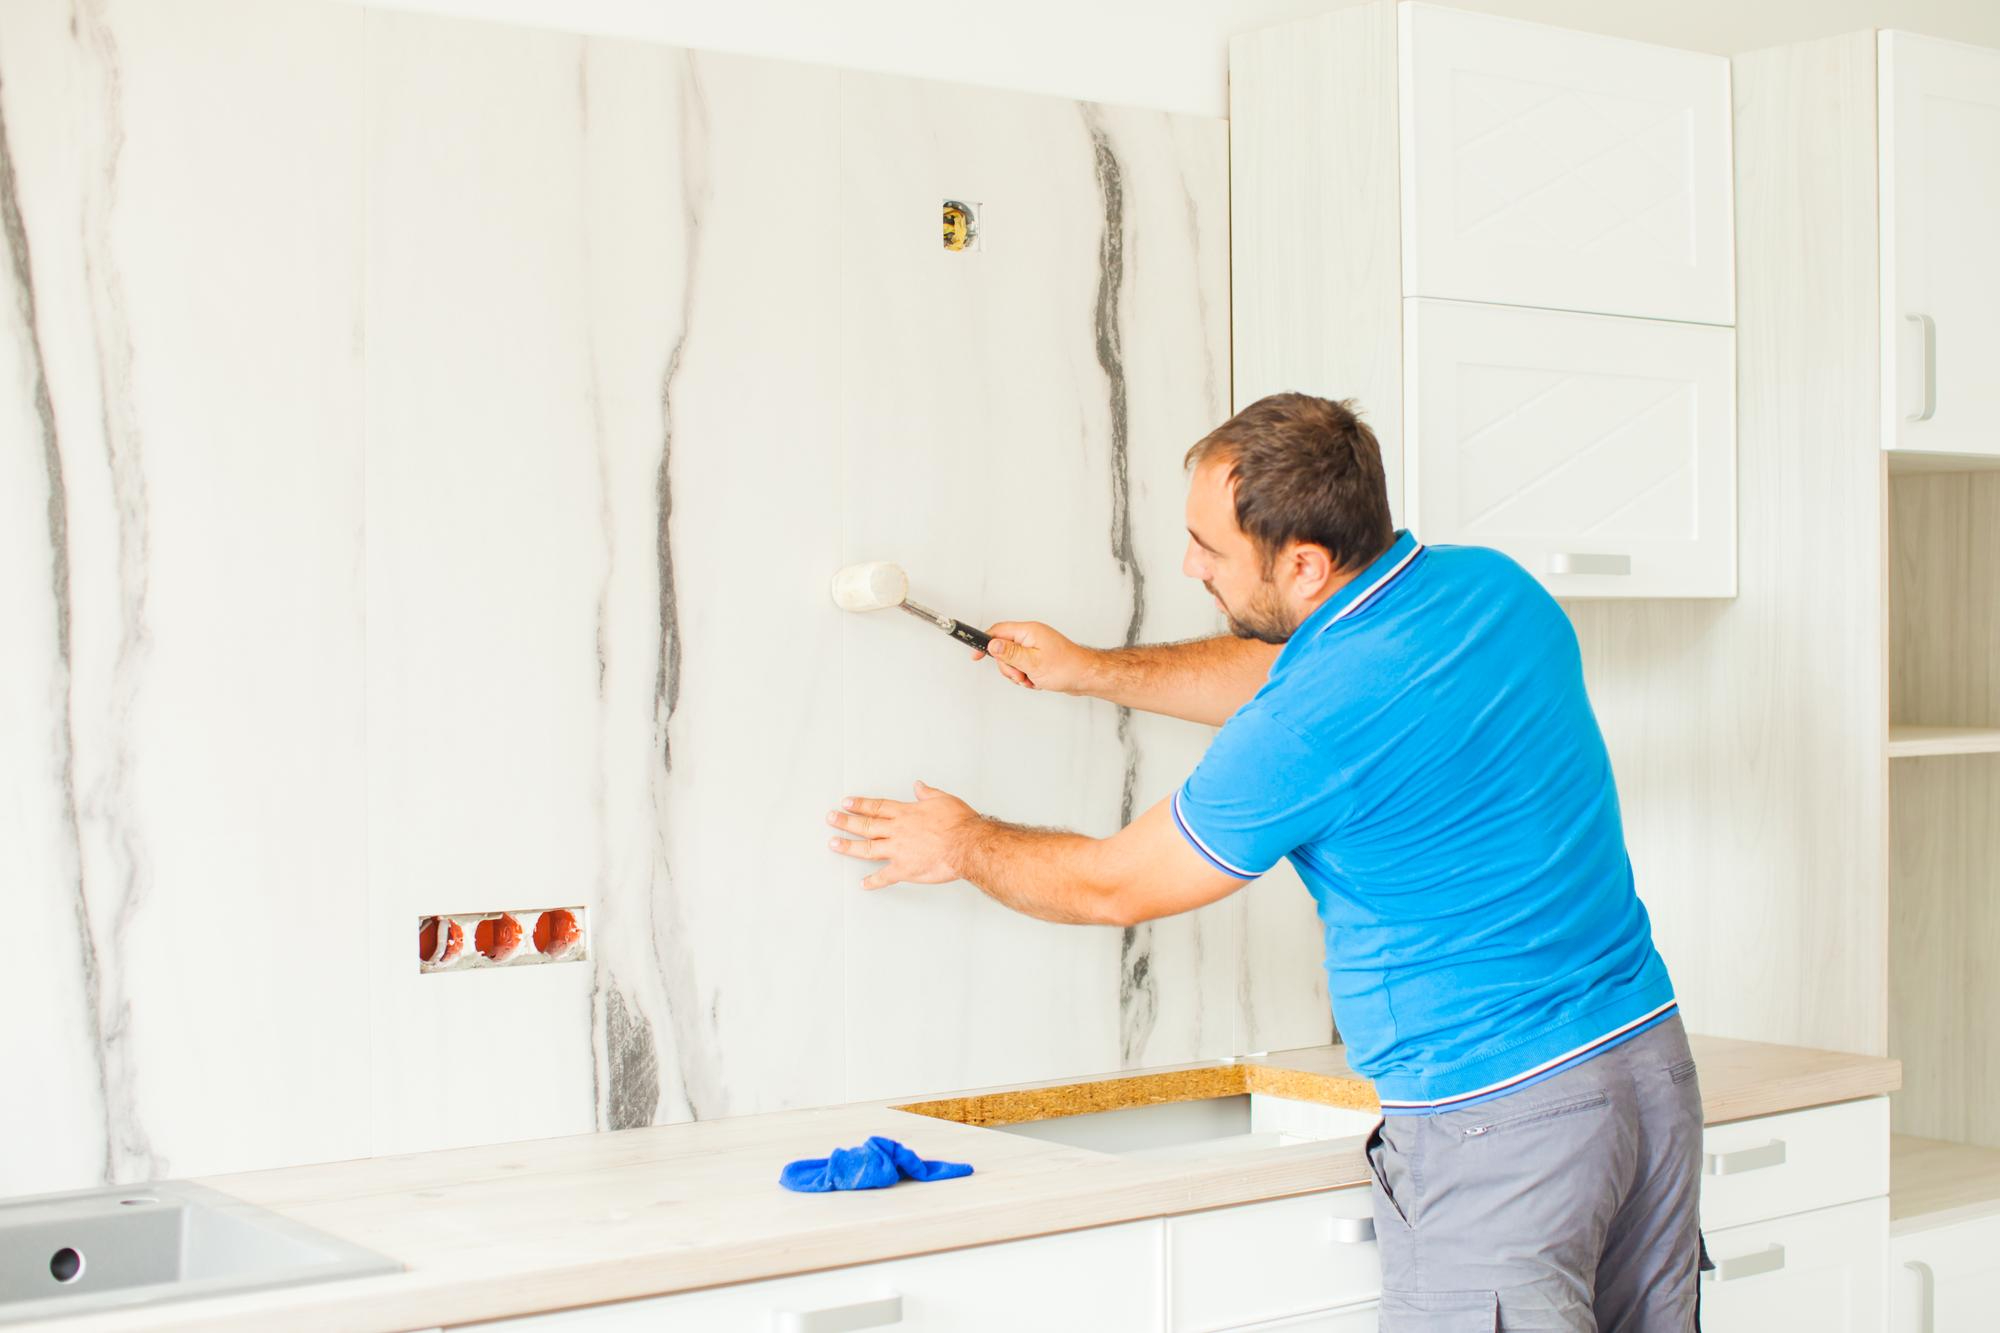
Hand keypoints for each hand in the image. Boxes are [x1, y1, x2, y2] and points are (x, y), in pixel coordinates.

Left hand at [827, 781, 978, 889]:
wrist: (967, 846)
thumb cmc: (959, 824)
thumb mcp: (944, 800)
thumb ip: (928, 793)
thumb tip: (919, 786)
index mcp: (906, 813)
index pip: (877, 807)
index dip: (860, 804)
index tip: (847, 803)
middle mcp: (897, 831)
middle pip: (865, 825)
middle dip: (845, 822)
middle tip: (831, 819)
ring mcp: (898, 851)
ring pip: (867, 848)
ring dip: (848, 846)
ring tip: (833, 844)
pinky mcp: (904, 870)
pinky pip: (884, 877)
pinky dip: (873, 882)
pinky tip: (863, 884)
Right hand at [974, 620, 1096, 693]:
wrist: (1086, 677)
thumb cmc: (1066, 668)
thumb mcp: (1032, 662)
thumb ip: (1010, 653)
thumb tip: (991, 644)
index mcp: (1029, 631)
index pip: (998, 631)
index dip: (985, 643)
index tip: (976, 655)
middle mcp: (1031, 637)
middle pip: (1003, 650)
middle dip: (1008, 667)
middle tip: (1021, 675)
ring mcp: (1035, 647)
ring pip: (1012, 661)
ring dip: (1018, 674)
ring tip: (1031, 680)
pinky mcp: (1039, 657)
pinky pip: (1022, 667)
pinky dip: (1026, 677)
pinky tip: (1037, 681)